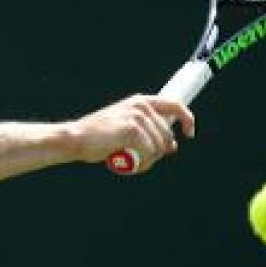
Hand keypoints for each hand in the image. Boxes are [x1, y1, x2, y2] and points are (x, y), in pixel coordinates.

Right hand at [73, 94, 195, 170]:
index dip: (187, 119)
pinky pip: (149, 153)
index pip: (175, 105)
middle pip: (167, 135)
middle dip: (158, 153)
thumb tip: (172, 146)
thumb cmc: (98, 137)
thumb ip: (147, 131)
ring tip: (130, 162)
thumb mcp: (126, 128)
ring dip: (148, 161)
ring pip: (159, 147)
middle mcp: (141, 106)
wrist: (76, 138)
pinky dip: (142, 164)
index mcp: (141, 101)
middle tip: (141, 160)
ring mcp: (138, 117)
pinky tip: (128, 164)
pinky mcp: (133, 130)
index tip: (189, 133)